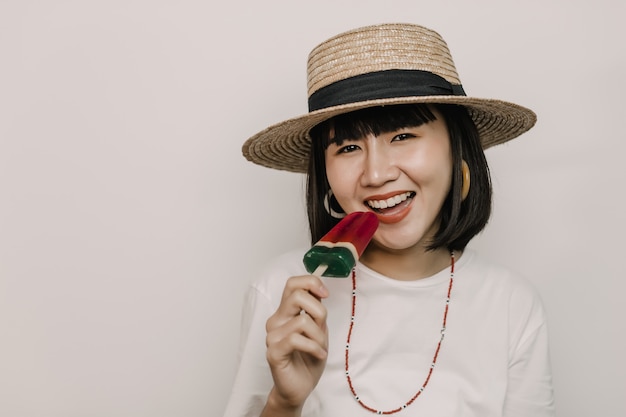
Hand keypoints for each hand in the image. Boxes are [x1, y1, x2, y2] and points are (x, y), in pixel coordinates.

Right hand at [264, 274, 329, 411]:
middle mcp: (276, 320)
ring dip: (319, 336)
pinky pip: (297, 339)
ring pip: (303, 320)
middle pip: (297, 296)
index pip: (292, 284)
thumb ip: (316, 311)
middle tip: (323, 327)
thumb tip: (320, 289)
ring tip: (320, 347)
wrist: (300, 388)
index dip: (311, 283)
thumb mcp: (318, 329)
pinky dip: (314, 347)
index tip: (325, 294)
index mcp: (285, 312)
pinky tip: (319, 355)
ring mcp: (272, 336)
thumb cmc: (308, 359)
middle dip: (319, 311)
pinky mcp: (274, 352)